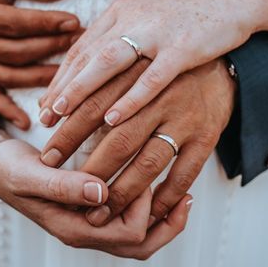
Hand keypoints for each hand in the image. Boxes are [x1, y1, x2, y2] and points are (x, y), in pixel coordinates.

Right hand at [0, 0, 80, 128]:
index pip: (15, 23)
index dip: (46, 24)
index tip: (74, 22)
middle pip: (15, 52)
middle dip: (51, 49)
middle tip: (80, 43)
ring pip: (9, 76)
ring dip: (42, 77)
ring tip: (71, 74)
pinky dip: (7, 111)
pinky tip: (27, 122)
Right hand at [0, 139, 192, 258]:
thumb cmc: (8, 170)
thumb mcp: (29, 175)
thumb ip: (63, 186)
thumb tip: (101, 192)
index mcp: (73, 228)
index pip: (128, 234)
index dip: (144, 205)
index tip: (143, 169)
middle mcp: (85, 232)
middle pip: (140, 246)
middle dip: (167, 223)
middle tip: (186, 195)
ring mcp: (90, 223)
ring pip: (139, 238)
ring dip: (163, 219)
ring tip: (183, 194)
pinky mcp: (92, 210)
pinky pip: (129, 221)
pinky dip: (150, 209)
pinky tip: (159, 186)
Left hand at [38, 0, 258, 127]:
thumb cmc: (190, 14)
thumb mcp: (148, 18)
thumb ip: (123, 36)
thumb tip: (97, 64)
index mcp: (122, 11)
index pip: (82, 48)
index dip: (60, 78)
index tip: (45, 105)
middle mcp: (133, 18)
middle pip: (87, 57)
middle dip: (62, 88)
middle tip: (43, 118)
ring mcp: (157, 32)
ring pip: (109, 63)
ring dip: (82, 89)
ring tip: (61, 115)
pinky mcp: (183, 47)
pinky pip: (152, 77)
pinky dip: (130, 99)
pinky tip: (112, 119)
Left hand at [40, 58, 235, 226]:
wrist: (221, 63)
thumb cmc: (162, 61)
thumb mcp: (129, 54)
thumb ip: (91, 71)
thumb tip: (47, 101)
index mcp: (139, 74)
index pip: (94, 106)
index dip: (67, 133)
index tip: (46, 158)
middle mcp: (162, 96)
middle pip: (119, 139)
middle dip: (90, 169)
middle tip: (68, 192)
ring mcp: (186, 119)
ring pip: (149, 162)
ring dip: (123, 191)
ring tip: (101, 212)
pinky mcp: (207, 136)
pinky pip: (184, 174)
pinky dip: (165, 196)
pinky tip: (148, 212)